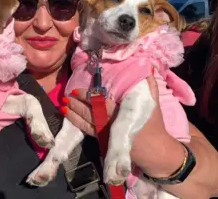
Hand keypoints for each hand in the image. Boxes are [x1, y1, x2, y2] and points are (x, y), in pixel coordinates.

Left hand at [63, 76, 184, 177]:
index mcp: (123, 113)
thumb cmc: (153, 124)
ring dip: (74, 113)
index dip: (88, 97)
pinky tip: (68, 115)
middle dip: (77, 104)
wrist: (154, 151)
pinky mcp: (103, 142)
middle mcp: (112, 124)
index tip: (77, 91)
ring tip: (63, 104)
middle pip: (91, 113)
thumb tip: (145, 66)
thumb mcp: (153, 102)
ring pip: (87, 122)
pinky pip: (87, 131)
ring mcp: (106, 134)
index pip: (102, 104)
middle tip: (66, 96)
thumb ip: (149, 84)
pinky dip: (76, 123)